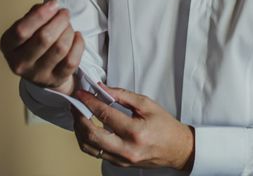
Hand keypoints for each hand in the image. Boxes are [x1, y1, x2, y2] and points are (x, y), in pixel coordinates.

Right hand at [0, 0, 84, 94]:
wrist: (42, 71)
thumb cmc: (34, 42)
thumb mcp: (27, 27)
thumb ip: (35, 14)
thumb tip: (50, 7)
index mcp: (8, 46)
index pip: (21, 31)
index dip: (40, 15)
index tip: (54, 4)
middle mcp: (20, 63)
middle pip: (44, 38)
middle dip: (60, 21)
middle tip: (65, 14)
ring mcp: (38, 74)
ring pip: (60, 47)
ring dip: (69, 31)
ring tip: (68, 27)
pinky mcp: (56, 79)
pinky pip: (72, 60)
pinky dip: (78, 44)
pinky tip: (76, 37)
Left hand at [72, 85, 194, 170]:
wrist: (177, 148)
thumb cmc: (165, 126)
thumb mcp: (148, 105)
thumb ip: (124, 96)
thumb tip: (103, 89)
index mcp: (135, 131)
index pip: (105, 114)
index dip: (90, 102)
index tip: (81, 94)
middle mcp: (126, 148)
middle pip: (91, 134)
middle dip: (79, 117)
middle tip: (76, 105)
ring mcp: (121, 159)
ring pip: (88, 147)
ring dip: (80, 130)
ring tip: (79, 116)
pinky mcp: (118, 164)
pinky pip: (95, 153)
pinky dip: (88, 141)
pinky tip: (88, 129)